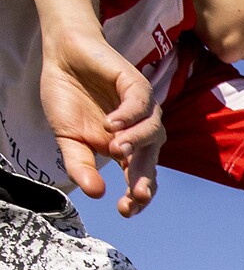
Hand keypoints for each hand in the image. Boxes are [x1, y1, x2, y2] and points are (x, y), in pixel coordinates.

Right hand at [40, 27, 160, 215]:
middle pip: (151, 160)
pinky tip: (111, 123)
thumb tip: (94, 193)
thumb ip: (81, 166)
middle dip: (144, 179)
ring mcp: (143, 109)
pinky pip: (140, 103)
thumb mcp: (69, 139)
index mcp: (128, 150)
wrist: (63, 58)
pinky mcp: (137, 85)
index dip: (137, 196)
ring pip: (153, 132)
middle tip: (134, 194)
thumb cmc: (70, 99)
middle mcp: (142, 132)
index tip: (125, 211)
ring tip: (116, 149)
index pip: (140, 177)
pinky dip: (129, 115)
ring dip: (136, 143)